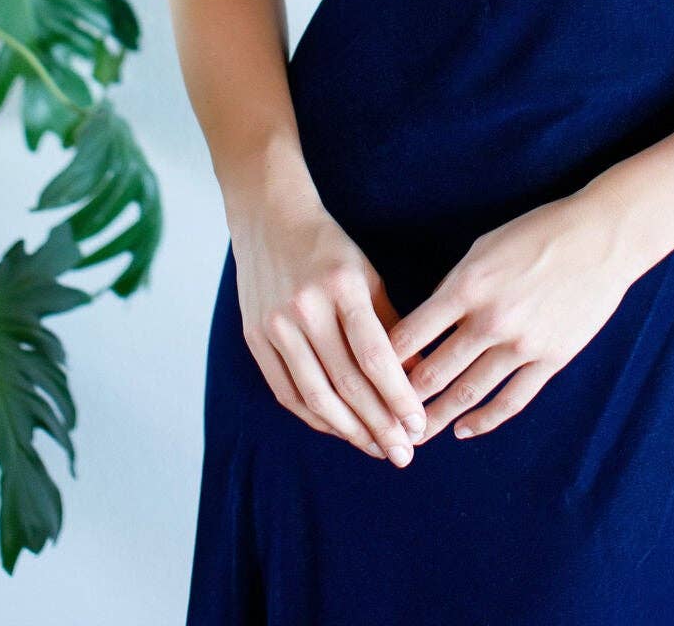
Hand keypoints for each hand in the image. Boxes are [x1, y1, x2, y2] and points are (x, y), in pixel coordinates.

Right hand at [229, 192, 428, 465]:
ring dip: (349, 431)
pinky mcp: (254, 338)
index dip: (398, 397)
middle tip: (404, 453)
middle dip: (379, 425)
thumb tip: (417, 379)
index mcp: (341, 287)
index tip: (419, 426)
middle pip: (346, 383)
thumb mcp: (368, 276)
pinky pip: (287, 391)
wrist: (270, 220)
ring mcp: (275, 325)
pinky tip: (340, 429)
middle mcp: (305, 308)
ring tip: (376, 449)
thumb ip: (391, 326)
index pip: (374, 355)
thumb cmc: (330, 250)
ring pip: (315, 396)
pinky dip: (315, 417)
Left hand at [385, 190, 637, 445]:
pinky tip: (465, 430)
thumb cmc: (537, 233)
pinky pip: (511, 401)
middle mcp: (490, 320)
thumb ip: (453, 288)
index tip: (366, 377)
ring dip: (437, 418)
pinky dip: (485, 420)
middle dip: (403, 400)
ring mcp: (522, 344)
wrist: (601, 238)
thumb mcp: (483, 248)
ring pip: (468, 393)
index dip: (384, 361)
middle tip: (381, 418)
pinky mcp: (550, 360)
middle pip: (433, 373)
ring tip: (415, 435)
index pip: (411, 335)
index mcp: (467, 286)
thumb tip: (424, 326)